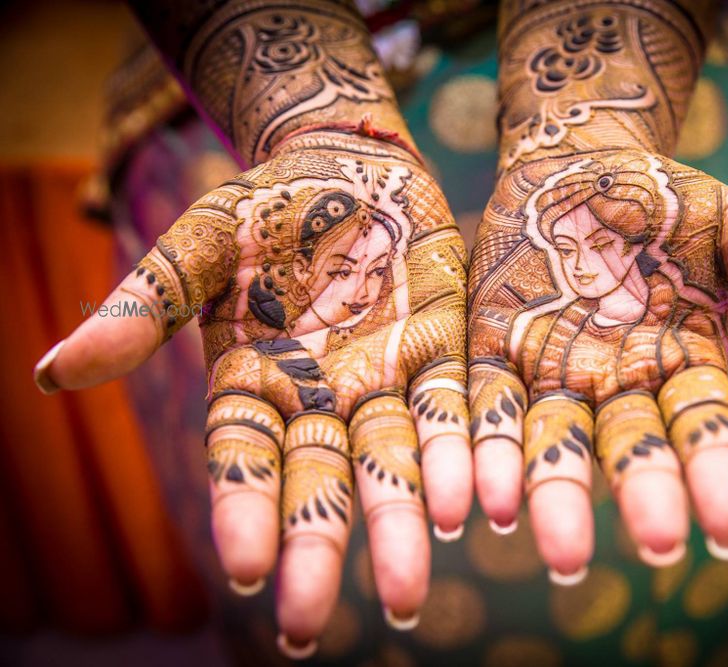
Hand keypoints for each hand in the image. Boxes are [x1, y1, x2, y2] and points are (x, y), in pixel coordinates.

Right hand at [34, 133, 470, 649]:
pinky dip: (466, 455)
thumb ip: (146, 305)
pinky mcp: (440, 351)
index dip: (245, 510)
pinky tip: (481, 505)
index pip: (244, 461)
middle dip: (317, 547)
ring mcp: (382, 380)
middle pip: (319, 482)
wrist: (349, 166)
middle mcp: (318, 399)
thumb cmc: (265, 206)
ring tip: (406, 593)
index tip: (247, 569)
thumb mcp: (201, 244)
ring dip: (402, 523)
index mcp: (252, 383)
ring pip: (394, 462)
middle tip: (308, 626)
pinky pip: (453, 410)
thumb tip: (52, 372)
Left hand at [468, 148, 727, 577]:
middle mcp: (620, 383)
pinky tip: (487, 498)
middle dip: (642, 492)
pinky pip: (490, 407)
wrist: (579, 171)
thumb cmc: (667, 202)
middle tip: (657, 547)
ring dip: (554, 493)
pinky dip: (488, 451)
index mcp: (685, 363)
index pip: (706, 424)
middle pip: (631, 445)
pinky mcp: (494, 355)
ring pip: (555, 442)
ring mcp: (555, 373)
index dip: (717, 471)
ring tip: (555, 551)